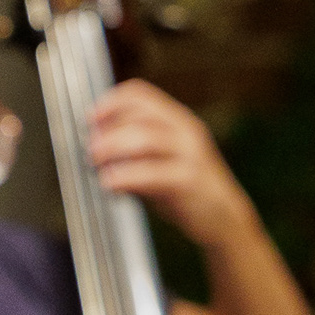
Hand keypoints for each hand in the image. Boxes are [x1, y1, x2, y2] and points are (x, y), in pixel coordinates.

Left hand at [89, 79, 252, 247]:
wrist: (225, 220)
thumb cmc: (184, 188)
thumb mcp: (159, 159)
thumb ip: (132, 147)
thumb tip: (92, 140)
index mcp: (177, 120)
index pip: (140, 94)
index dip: (110, 102)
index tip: (90, 118)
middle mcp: (185, 131)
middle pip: (139, 115)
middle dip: (107, 130)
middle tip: (90, 148)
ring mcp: (190, 154)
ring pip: (145, 138)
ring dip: (113, 148)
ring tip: (95, 162)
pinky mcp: (189, 181)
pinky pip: (152, 173)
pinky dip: (125, 176)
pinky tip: (110, 184)